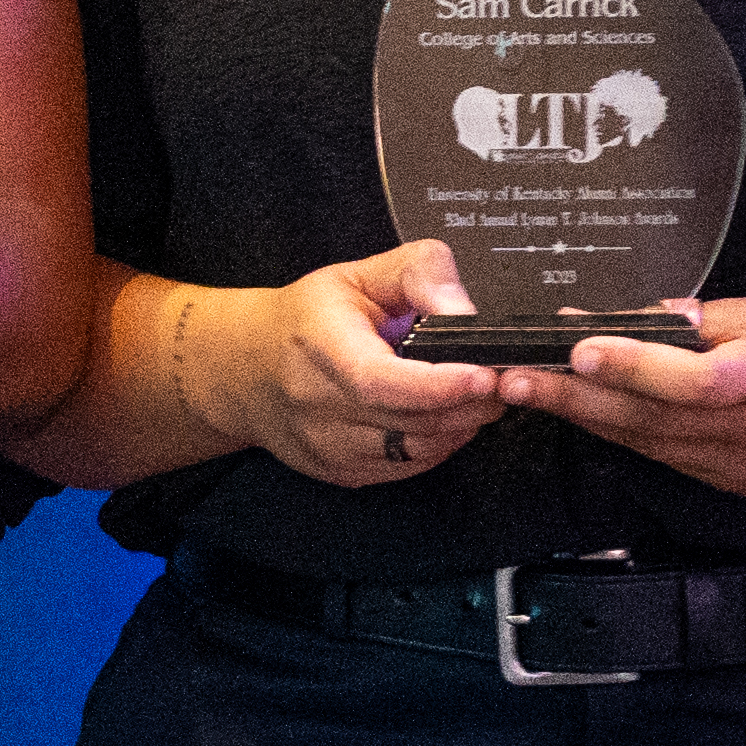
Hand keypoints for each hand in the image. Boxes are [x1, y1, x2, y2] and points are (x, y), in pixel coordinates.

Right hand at [178, 245, 509, 489]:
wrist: (245, 369)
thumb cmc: (307, 320)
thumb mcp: (360, 273)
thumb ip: (420, 274)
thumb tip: (463, 311)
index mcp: (318, 344)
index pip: (377, 380)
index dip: (437, 384)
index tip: (482, 375)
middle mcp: (314, 402)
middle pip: (409, 420)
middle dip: (470, 403)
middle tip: (500, 377)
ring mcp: (324, 445)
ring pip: (415, 450)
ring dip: (459, 426)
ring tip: (471, 394)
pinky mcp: (338, 472)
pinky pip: (406, 468)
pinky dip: (437, 445)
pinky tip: (441, 416)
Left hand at [486, 294, 745, 496]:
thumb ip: (693, 323)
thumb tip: (617, 320)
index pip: (695, 381)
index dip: (633, 368)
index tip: (578, 350)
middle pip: (655, 420)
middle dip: (575, 399)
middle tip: (511, 377)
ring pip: (652, 446)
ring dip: (588, 420)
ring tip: (529, 392)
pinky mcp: (743, 487)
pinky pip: (671, 461)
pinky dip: (629, 436)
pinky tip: (587, 415)